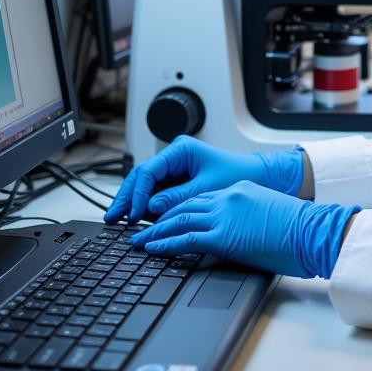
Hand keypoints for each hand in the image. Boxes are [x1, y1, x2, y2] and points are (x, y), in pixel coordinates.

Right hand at [104, 136, 304, 222]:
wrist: (258, 177)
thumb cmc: (238, 175)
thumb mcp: (207, 188)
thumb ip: (177, 197)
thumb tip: (150, 207)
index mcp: (182, 149)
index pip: (149, 170)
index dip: (137, 193)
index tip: (133, 213)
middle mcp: (175, 156)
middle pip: (141, 176)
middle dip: (126, 197)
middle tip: (113, 218)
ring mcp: (174, 168)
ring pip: (144, 185)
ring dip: (132, 202)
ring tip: (117, 221)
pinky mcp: (177, 181)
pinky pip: (155, 193)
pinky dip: (144, 206)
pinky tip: (134, 220)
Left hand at [129, 181, 359, 279]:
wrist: (311, 230)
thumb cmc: (300, 227)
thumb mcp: (270, 213)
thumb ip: (249, 217)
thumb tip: (241, 233)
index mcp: (240, 190)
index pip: (203, 197)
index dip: (182, 207)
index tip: (168, 215)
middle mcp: (229, 197)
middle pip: (186, 205)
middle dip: (162, 216)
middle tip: (145, 225)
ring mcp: (224, 215)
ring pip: (179, 219)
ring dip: (156, 230)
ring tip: (139, 240)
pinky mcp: (222, 236)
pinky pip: (185, 239)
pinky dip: (164, 243)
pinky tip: (151, 248)